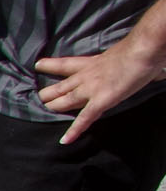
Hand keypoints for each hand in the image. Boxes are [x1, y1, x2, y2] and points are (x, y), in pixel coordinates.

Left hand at [37, 38, 165, 142]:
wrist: (143, 49)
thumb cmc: (141, 50)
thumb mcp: (128, 55)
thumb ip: (132, 64)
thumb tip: (158, 71)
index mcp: (93, 63)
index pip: (67, 64)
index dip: (51, 65)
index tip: (38, 65)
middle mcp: (87, 75)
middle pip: (61, 85)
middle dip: (48, 92)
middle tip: (38, 97)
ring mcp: (92, 89)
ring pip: (65, 100)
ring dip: (53, 107)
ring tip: (43, 111)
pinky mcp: (100, 101)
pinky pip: (84, 119)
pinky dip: (74, 131)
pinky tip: (65, 140)